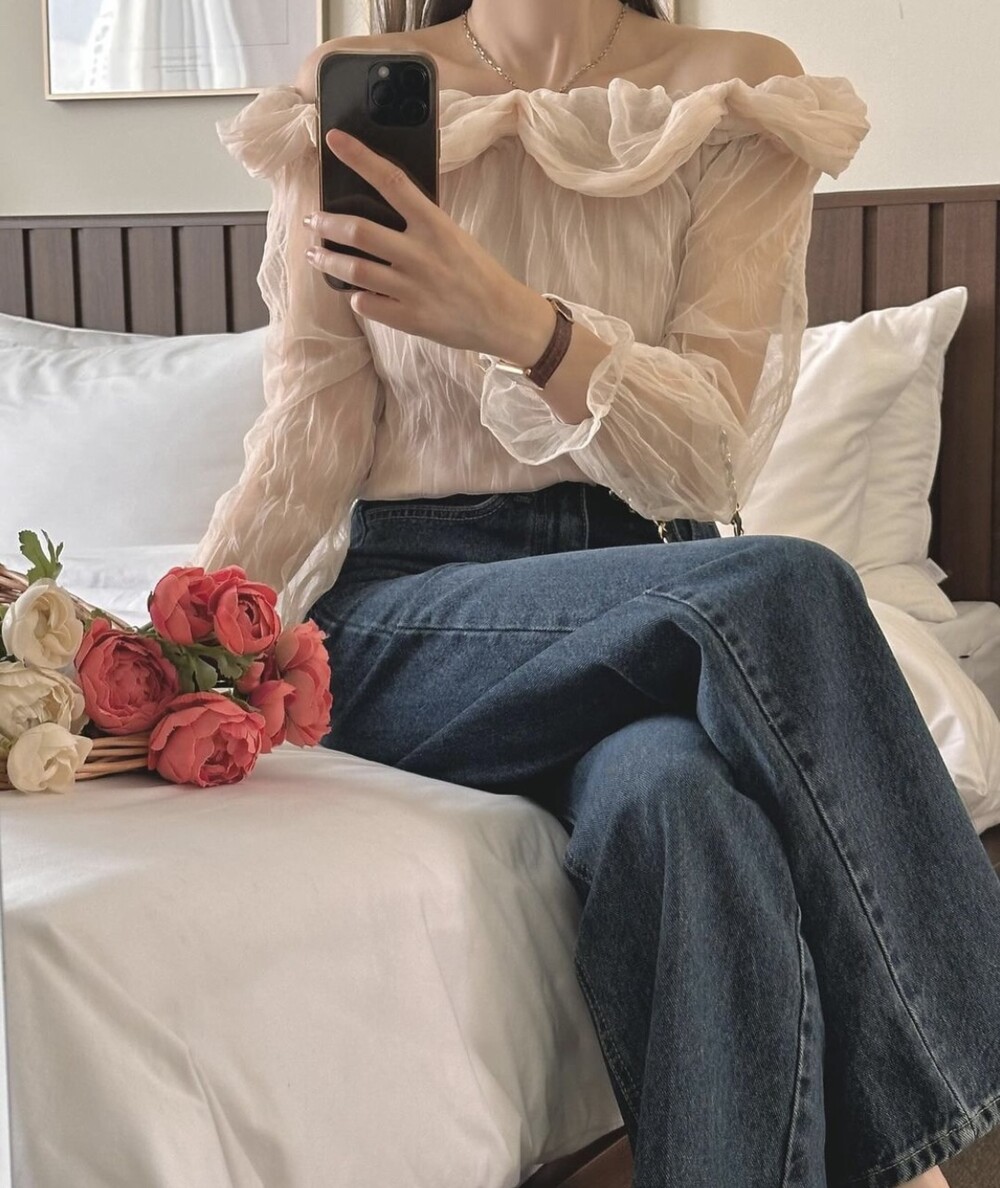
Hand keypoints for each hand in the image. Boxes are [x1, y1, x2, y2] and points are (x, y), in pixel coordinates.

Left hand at [304, 128, 553, 360]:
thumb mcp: (454, 237)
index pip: (392, 181)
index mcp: (435, 225)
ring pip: (356, 270)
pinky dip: (356, 298)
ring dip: (329, 260)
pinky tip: (354, 294)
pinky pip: (368, 305)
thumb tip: (381, 210)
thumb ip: (420, 224)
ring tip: (315, 254)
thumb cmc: (478, 273)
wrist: (503, 317)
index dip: (360, 158)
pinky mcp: (411, 318)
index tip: (334, 140)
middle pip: (360, 231)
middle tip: (312, 220)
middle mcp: (421, 254)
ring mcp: (414, 288)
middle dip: (327, 223)